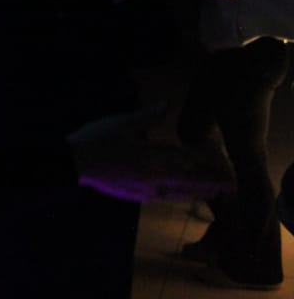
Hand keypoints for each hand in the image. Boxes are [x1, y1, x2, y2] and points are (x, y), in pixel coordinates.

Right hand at [68, 106, 233, 201]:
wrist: (73, 164)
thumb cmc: (95, 139)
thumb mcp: (119, 123)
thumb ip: (146, 117)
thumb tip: (166, 105)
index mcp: (150, 156)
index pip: (186, 159)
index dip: (206, 160)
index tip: (224, 161)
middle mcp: (152, 176)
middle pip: (188, 180)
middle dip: (209, 181)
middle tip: (229, 183)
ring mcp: (144, 188)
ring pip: (178, 192)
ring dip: (197, 192)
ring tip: (214, 192)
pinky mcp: (135, 196)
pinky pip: (163, 197)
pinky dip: (178, 196)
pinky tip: (182, 196)